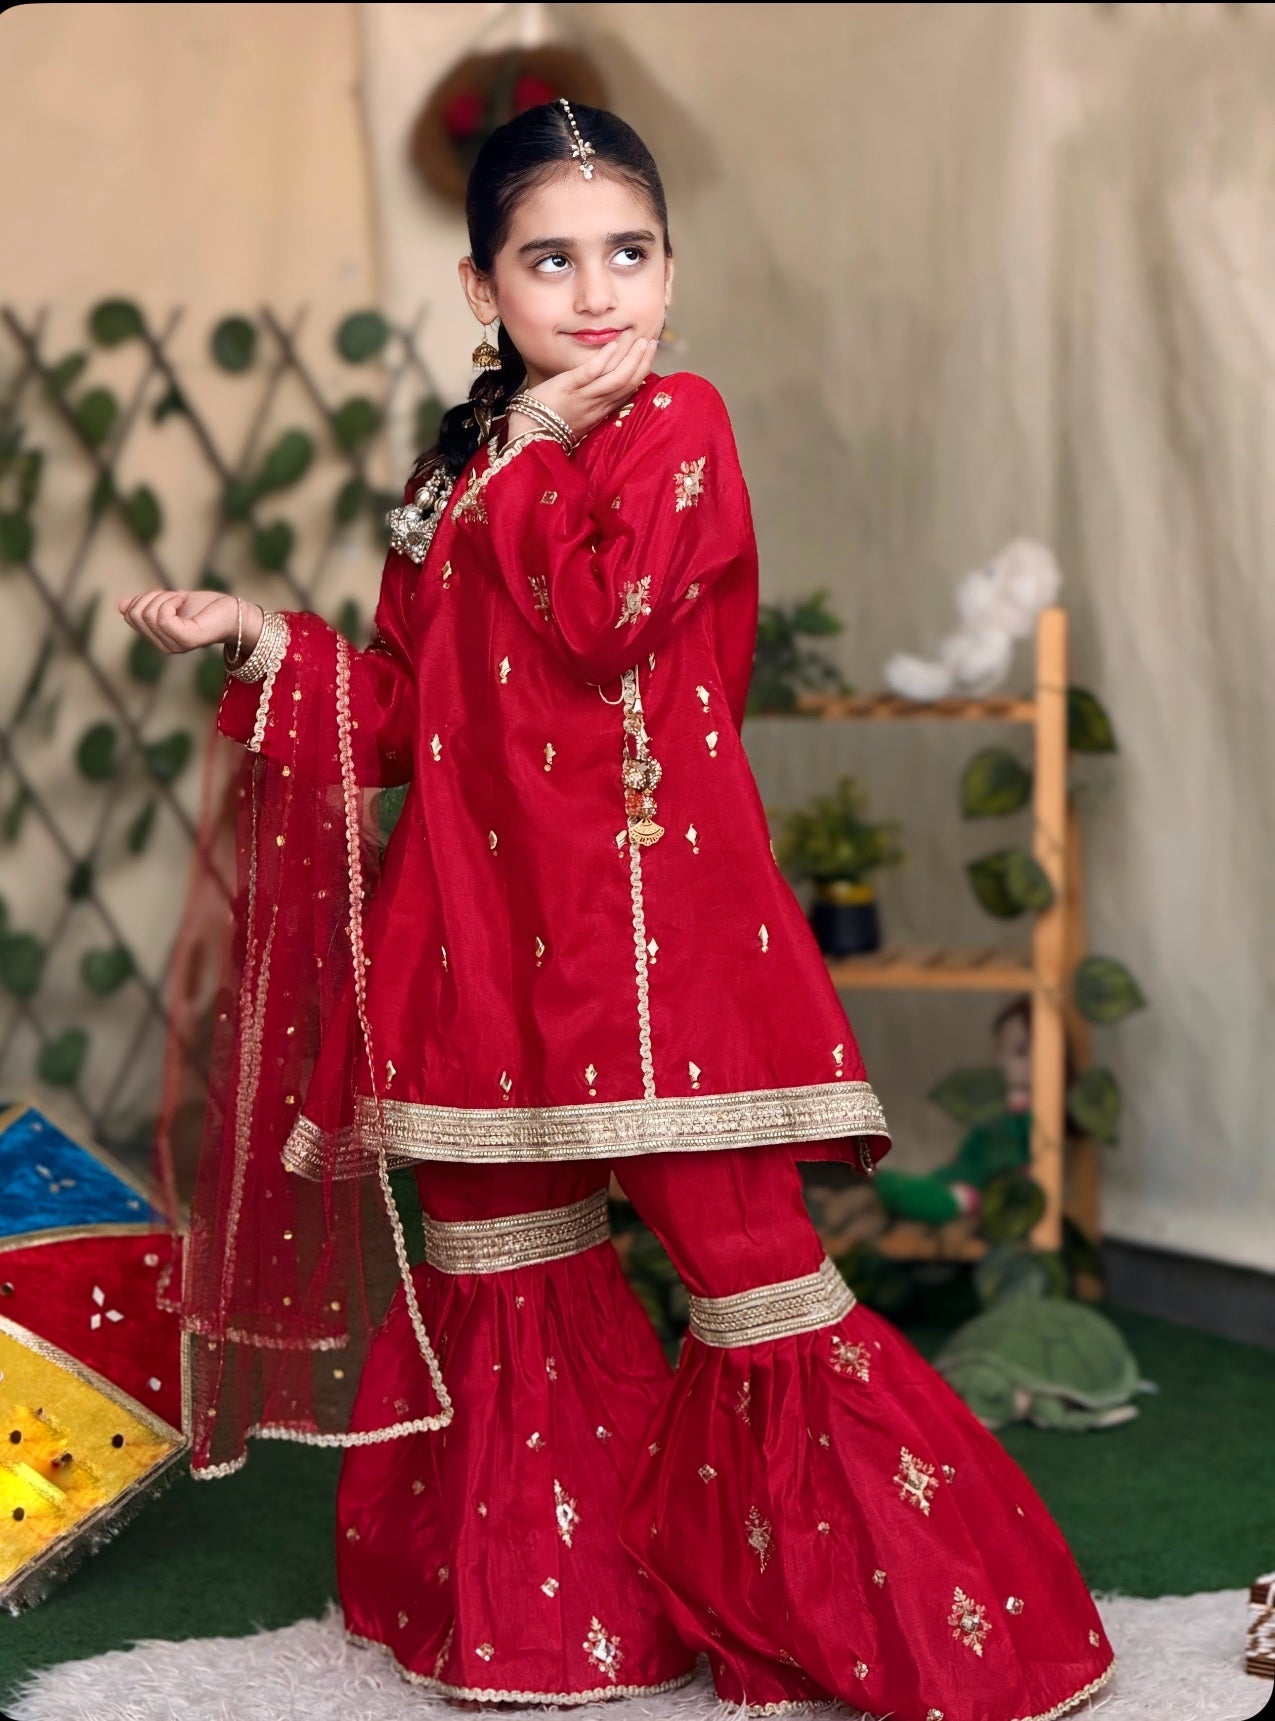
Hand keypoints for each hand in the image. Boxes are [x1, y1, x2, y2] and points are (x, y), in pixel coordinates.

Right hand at [116, 589, 262, 658]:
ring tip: (182, 600)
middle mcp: (164, 647)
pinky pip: (162, 617)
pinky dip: (170, 600)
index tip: (166, 596)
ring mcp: (174, 645)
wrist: (233, 612)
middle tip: (176, 597)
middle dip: (152, 596)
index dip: (143, 598)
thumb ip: (146, 605)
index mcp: (158, 639)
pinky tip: (183, 601)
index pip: (130, 615)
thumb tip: (120, 606)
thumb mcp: (168, 602)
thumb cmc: (206, 607)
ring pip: (147, 614)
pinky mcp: (186, 640)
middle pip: (135, 614)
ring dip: (164, 596)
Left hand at [509, 332, 658, 444]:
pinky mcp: (568, 389)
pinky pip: (590, 374)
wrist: (527, 434)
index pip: (628, 391)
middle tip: (651, 342)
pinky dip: (603, 359)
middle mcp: (596, 406)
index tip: (649, 355)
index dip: (641, 372)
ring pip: (615, 380)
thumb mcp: (578, 415)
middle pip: (627, 384)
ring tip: (640, 340)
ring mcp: (583, 398)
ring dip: (630, 359)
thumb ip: (592, 402)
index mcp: (600, 412)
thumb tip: (602, 386)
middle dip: (642, 362)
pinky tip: (612, 345)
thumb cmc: (549, 424)